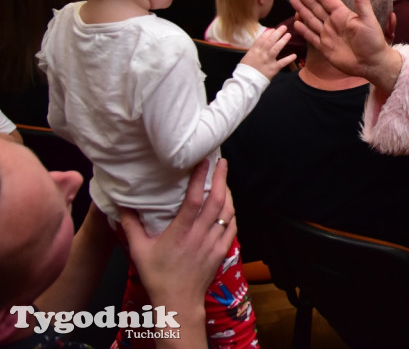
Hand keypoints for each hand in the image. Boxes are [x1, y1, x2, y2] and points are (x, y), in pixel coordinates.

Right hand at [120, 159, 235, 343]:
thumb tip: (121, 205)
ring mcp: (214, 243)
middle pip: (217, 200)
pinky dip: (232, 213)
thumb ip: (130, 226)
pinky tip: (229, 205)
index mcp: (181, 232)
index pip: (194, 199)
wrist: (178, 302)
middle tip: (221, 162)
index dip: (200, 178)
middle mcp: (201, 235)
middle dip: (221, 178)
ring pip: (228, 212)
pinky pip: (233, 227)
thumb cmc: (157, 276)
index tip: (204, 161)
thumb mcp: (139, 250)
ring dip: (228, 193)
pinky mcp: (222, 251)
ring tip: (224, 179)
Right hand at [239, 25, 295, 78]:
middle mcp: (261, 54)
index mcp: (254, 50)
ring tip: (288, 35)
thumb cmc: (245, 70)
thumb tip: (261, 43)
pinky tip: (294, 55)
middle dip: (277, 33)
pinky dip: (288, 59)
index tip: (274, 29)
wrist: (245, 82)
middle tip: (284, 27)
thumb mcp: (247, 57)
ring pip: (276, 48)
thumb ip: (255, 50)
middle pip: (270, 41)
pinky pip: (282, 63)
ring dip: (283, 41)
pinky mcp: (273, 69)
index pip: (262, 39)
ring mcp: (268, 61)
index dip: (268, 33)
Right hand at [289, 0, 401, 90]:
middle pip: (315, 6)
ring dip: (301, 9)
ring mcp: (328, 35)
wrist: (371, 64)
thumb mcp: (368, 20)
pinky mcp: (324, 48)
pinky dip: (303, 30)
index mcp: (343, 14)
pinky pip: (311, 36)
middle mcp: (333, 23)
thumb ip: (362, 3)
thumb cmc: (373, 41)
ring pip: (311, 19)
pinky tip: (296, 22)